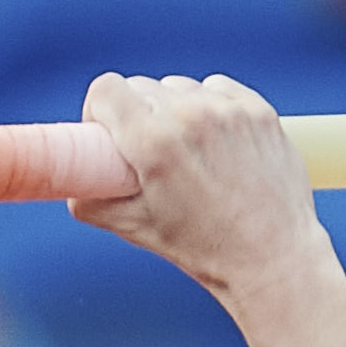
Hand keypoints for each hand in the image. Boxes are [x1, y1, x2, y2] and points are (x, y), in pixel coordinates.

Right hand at [68, 73, 327, 304]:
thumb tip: (70, 179)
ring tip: (188, 150)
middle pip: (142, 87)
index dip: (101, 109)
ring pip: (181, 87)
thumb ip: (88, 197)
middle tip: (151, 151)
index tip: (110, 133)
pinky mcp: (259, 113)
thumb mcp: (132, 227)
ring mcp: (229, 112)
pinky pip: (219, 89)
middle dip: (138, 114)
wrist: (274, 259)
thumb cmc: (202, 248)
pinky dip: (212, 106)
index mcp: (153, 141)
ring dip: (176, 109)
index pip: (106, 89)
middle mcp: (191, 117)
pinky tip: (216, 139)